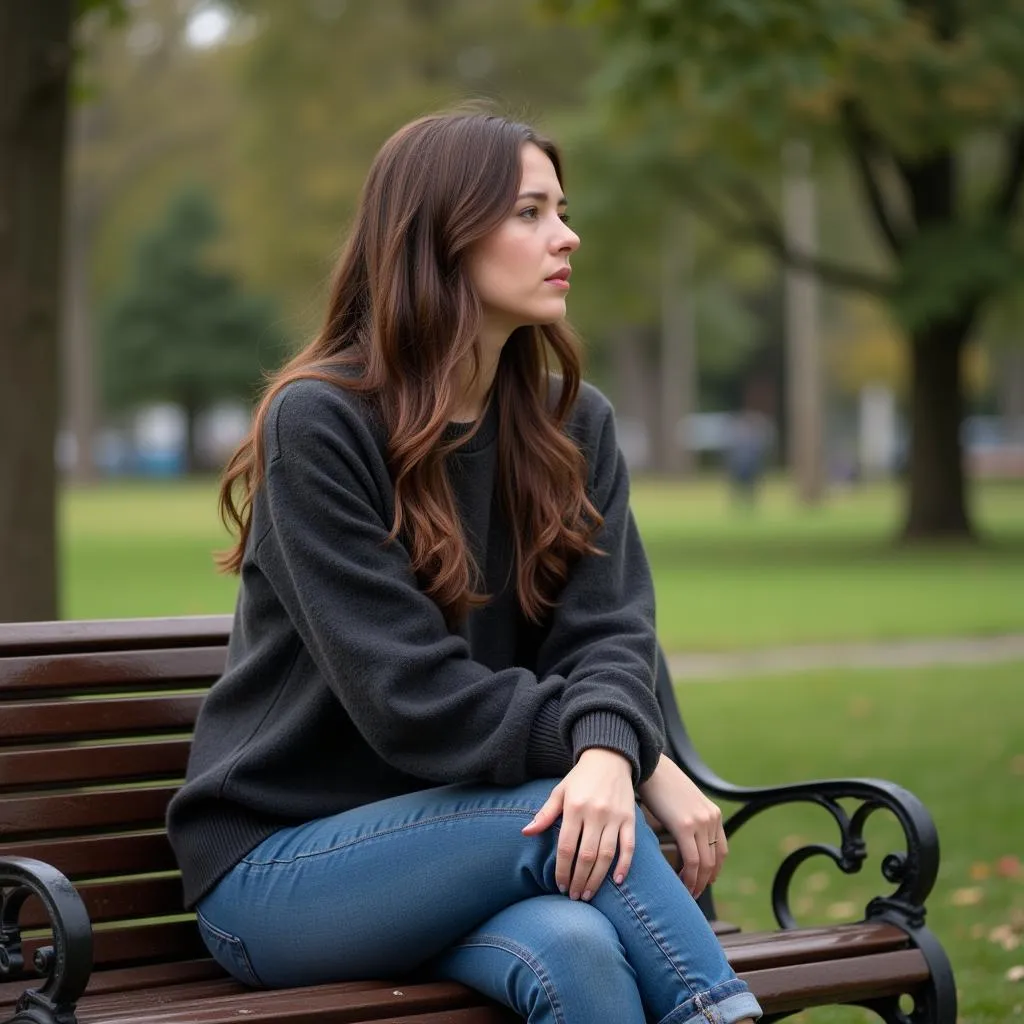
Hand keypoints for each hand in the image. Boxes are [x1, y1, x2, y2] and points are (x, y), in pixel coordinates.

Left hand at [522, 748, 635, 900]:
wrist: (610, 757)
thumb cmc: (580, 777)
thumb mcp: (560, 791)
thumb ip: (545, 813)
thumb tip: (526, 832)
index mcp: (574, 807)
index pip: (566, 846)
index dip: (562, 869)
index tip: (559, 885)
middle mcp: (595, 813)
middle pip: (585, 855)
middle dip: (578, 879)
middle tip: (574, 896)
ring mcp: (614, 817)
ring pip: (606, 855)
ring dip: (597, 878)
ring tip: (589, 894)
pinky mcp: (629, 819)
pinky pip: (628, 846)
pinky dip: (624, 865)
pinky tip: (618, 880)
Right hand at [638, 754, 725, 898]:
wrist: (652, 767)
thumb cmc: (662, 785)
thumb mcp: (684, 804)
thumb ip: (690, 820)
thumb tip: (685, 840)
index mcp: (713, 814)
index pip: (721, 851)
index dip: (714, 870)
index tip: (704, 882)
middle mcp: (711, 819)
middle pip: (715, 860)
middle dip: (705, 880)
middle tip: (694, 893)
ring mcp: (700, 822)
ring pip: (705, 863)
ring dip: (697, 882)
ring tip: (687, 892)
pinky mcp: (685, 825)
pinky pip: (692, 859)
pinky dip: (688, 875)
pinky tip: (680, 881)